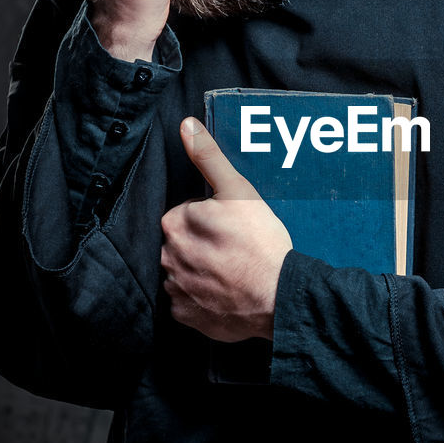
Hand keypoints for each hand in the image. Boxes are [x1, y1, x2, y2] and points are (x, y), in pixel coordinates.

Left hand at [161, 118, 292, 341]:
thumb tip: (186, 126)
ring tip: (232, 271)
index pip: (186, 214)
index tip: (232, 227)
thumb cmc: (260, 242)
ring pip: (184, 272)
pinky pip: (188, 303)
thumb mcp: (238, 190)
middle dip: (203, 244)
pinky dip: (202, 299)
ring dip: (201, 271)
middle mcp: (167, 257)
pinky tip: (225, 293)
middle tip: (234, 248)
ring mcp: (175, 290)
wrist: (277, 296)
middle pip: (183, 244)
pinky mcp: (185, 316)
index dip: (211, 218)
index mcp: (175, 224)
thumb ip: (208, 157)